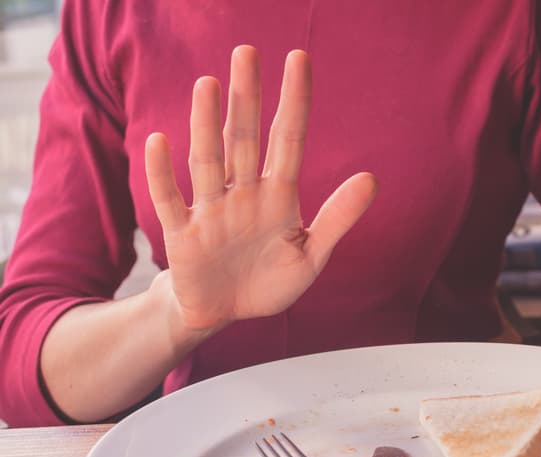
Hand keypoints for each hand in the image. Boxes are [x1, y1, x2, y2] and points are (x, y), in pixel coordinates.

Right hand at [143, 45, 376, 331]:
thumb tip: (372, 178)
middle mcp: (243, 194)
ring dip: (206, 125)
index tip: (298, 59)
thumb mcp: (311, 254)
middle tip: (247, 52)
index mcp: (278, 196)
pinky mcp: (182, 235)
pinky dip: (164, 174)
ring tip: (208, 84)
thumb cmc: (269, 280)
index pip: (289, 140)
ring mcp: (211, 211)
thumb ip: (338, 218)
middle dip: (246, 99)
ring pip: (209, 161)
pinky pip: (170, 200)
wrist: (226, 312)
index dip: (295, 102)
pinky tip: (161, 141)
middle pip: (245, 140)